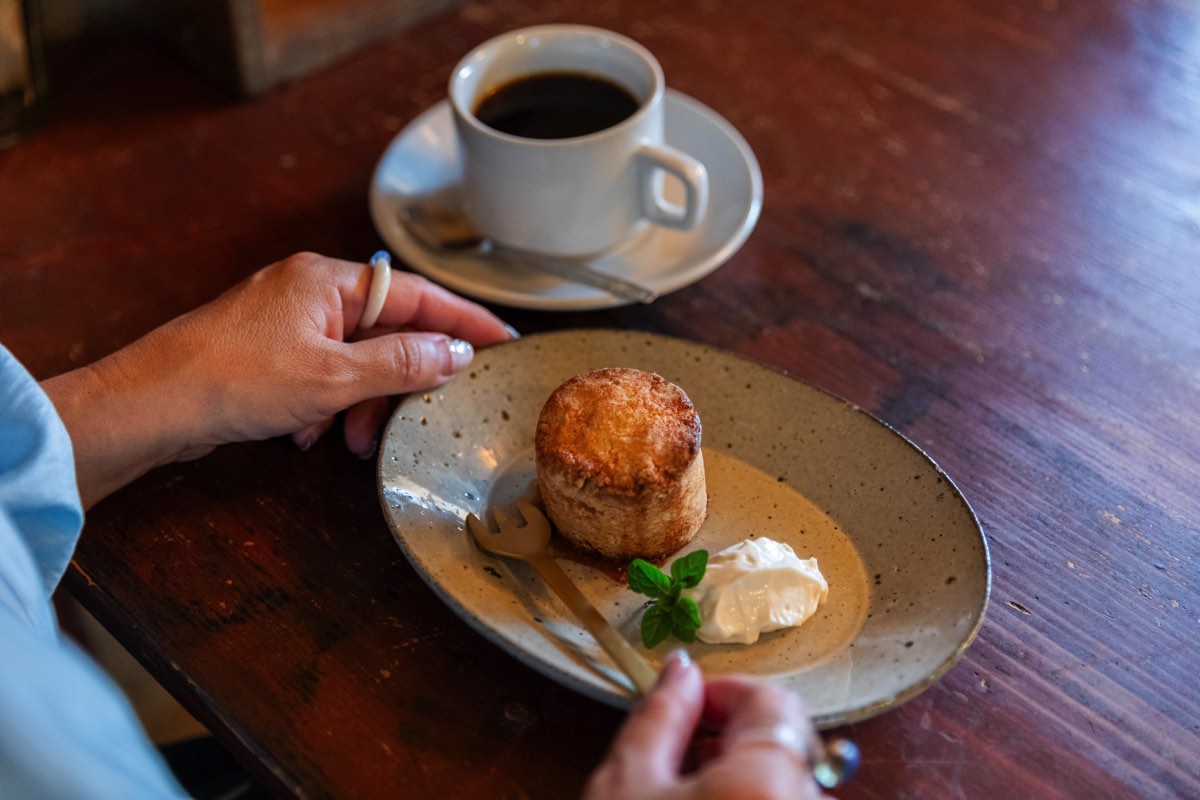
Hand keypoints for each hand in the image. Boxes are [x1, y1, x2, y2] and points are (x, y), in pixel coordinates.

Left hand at [43, 252, 515, 506]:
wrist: (149, 407)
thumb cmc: (235, 380)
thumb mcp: (334, 377)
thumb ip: (402, 363)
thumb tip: (457, 352)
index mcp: (328, 281)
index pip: (418, 295)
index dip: (464, 320)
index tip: (504, 340)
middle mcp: (309, 292)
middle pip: (385, 331)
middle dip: (399, 382)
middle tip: (416, 419)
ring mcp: (285, 322)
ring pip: (352, 361)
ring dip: (360, 404)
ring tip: (348, 443)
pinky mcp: (266, 353)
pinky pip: (320, 376)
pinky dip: (325, 407)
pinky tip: (309, 437)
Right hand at [585, 651, 830, 799]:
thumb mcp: (627, 784)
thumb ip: (660, 716)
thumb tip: (681, 670)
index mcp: (770, 779)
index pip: (770, 699)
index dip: (721, 693)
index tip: (684, 706)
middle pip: (781, 742)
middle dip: (728, 739)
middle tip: (673, 762)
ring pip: (785, 780)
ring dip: (739, 776)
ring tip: (683, 797)